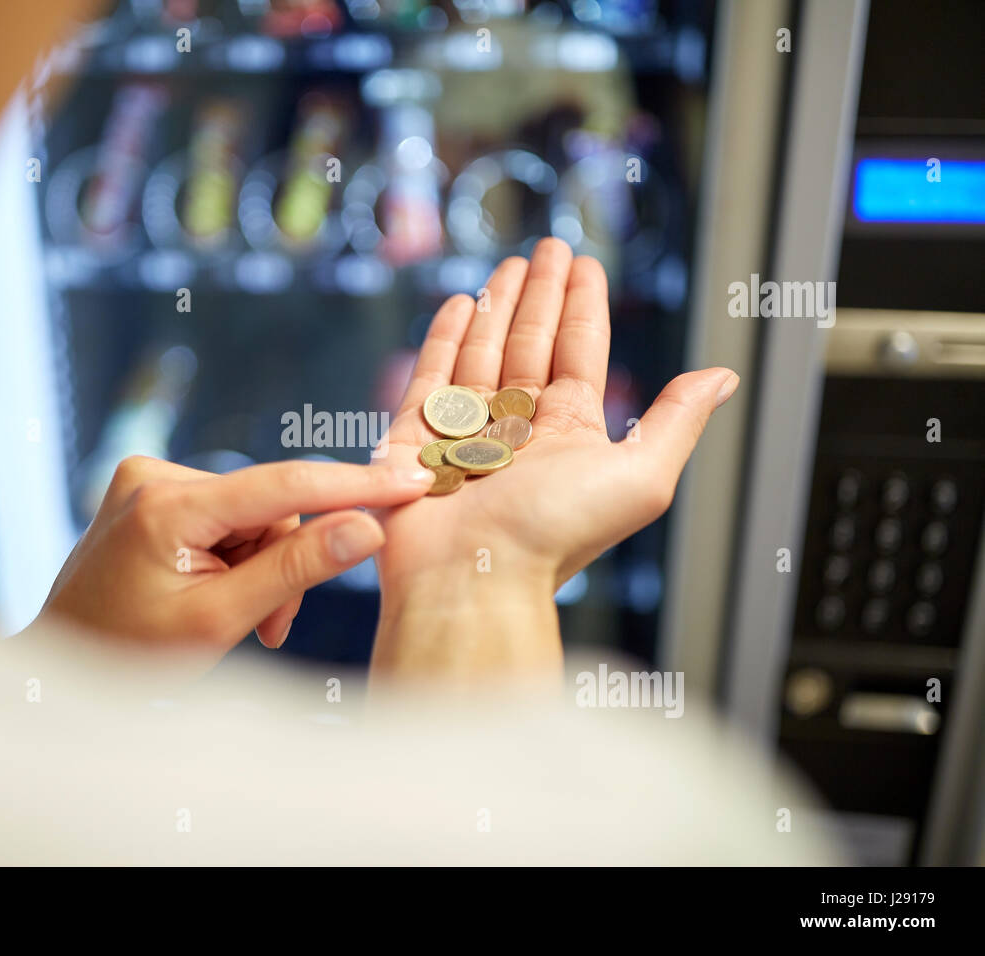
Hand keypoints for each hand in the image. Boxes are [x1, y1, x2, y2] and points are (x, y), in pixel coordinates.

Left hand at [35, 455, 435, 669]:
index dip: (355, 487)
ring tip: (240, 620)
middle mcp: (155, 476)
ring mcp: (149, 479)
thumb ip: (296, 569)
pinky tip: (216, 592)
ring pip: (252, 514)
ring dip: (259, 567)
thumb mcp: (220, 619)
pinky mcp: (152, 489)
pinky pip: (226, 513)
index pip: (284, 485)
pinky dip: (235, 555)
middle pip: (270, 506)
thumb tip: (368, 527)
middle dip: (282, 565)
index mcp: (168, 507)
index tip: (413, 481)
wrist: (63, 662)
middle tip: (271, 627)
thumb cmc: (130, 652)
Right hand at [370, 238, 737, 680]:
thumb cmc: (556, 534)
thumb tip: (724, 377)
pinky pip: (432, 377)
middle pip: (531, 344)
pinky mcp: (417, 439)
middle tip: (547, 247)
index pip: (579, 353)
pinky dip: (445, 338)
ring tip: (507, 265)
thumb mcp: (639, 475)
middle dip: (541, 294)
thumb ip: (676, 420)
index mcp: (570, 434)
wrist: (474, 576)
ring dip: (497, 305)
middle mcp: (519, 430)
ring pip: (484, 352)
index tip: (586, 263)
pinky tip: (458, 304)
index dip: (584, 305)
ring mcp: (467, 431)